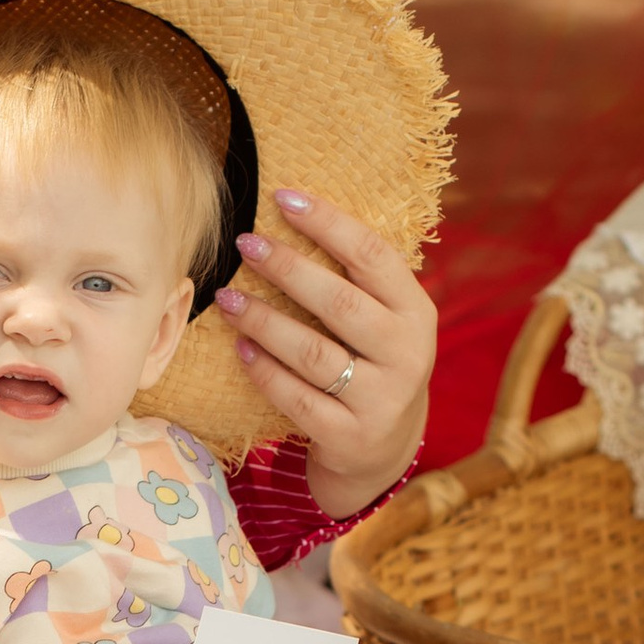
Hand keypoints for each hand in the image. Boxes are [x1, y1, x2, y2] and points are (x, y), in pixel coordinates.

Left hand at [212, 186, 432, 521]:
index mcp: (416, 312)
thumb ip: (357, 280)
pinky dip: (264, 370)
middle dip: (287, 268)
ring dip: (263, 321)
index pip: (372, 256)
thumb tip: (292, 210)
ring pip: (312, 352)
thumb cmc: (372, 363)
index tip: (282, 197)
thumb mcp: (383, 321)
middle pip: (339, 302)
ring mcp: (380, 399)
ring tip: (227, 298)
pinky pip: (296, 398)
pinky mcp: (348, 436)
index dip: (327, 222)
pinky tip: (240, 347)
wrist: (385, 447)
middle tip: (245, 244)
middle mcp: (406, 354)